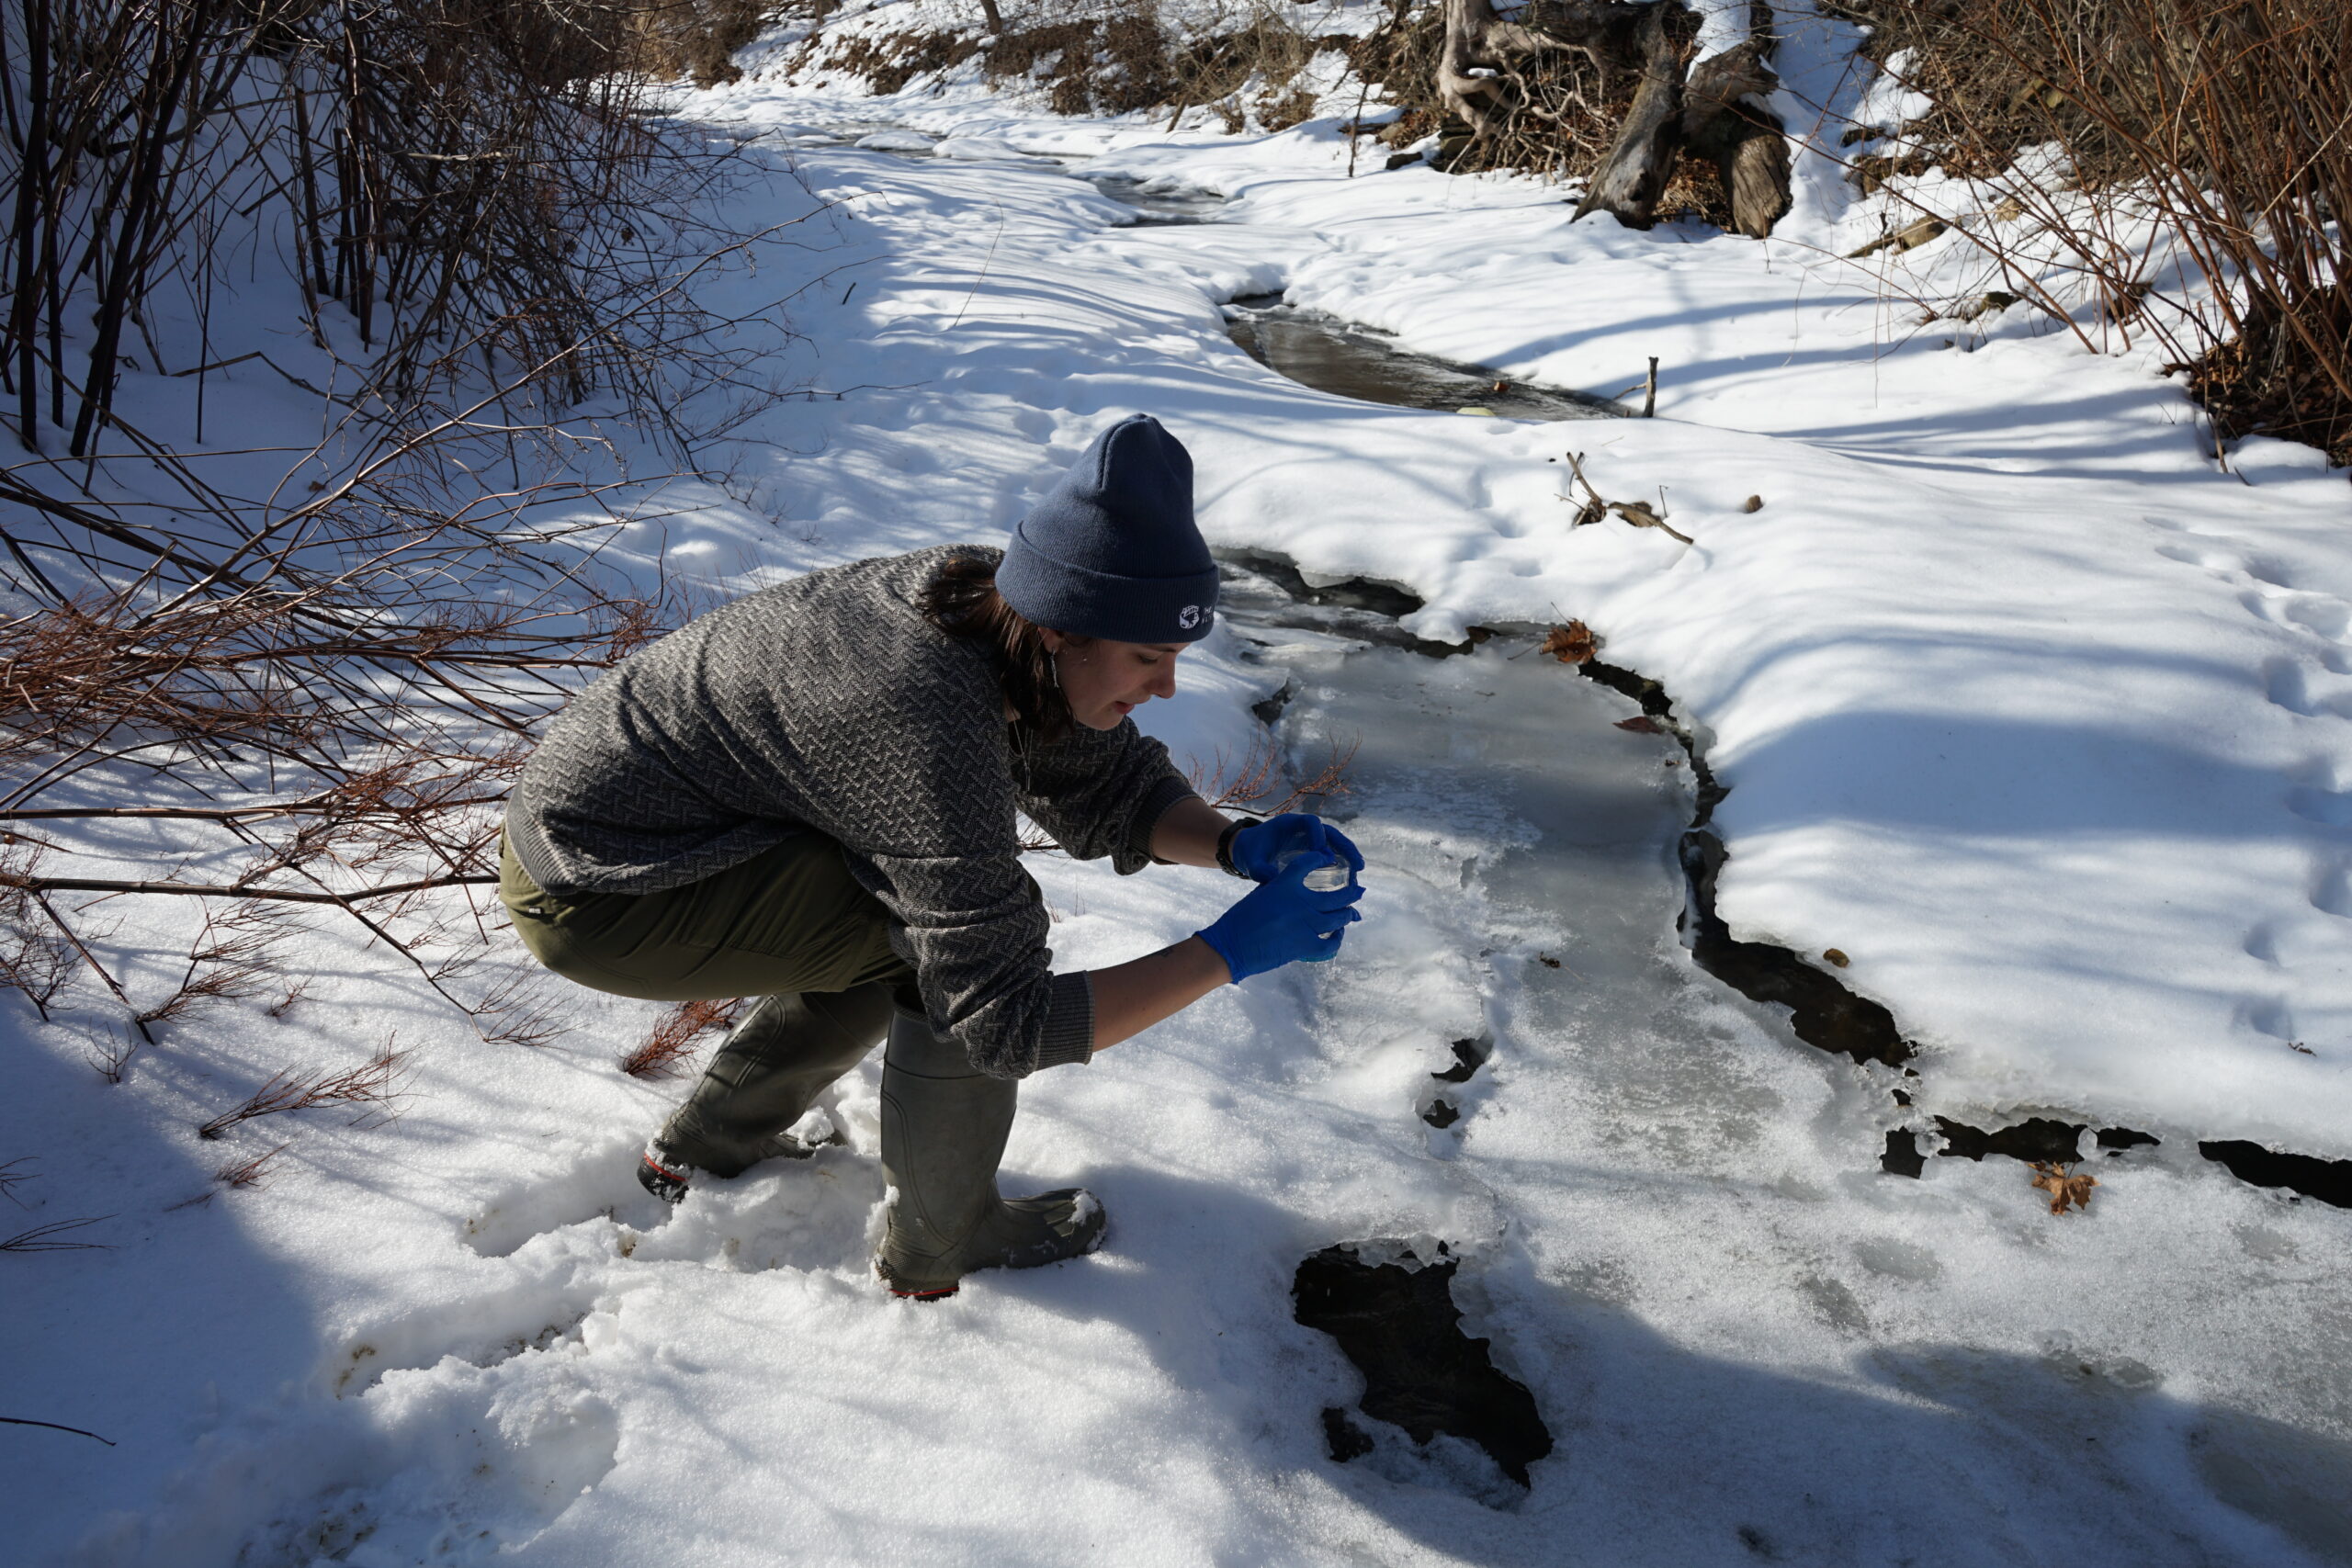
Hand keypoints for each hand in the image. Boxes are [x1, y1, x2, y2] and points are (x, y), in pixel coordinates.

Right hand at [1194, 852, 1365, 982]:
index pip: (1308, 863)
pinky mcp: (1305, 946)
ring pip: (1339, 918)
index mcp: (1284, 884)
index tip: (1328, 858)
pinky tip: (1337, 935)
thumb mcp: (1260, 894)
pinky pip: (1330, 943)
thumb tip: (1297, 890)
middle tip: (1359, 891)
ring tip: (1351, 913)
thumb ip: (1280, 888)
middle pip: (1338, 895)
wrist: (1231, 945)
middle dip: (1352, 893)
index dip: (1320, 858)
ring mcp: (1305, 924)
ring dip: (1347, 915)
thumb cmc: (1240, 920)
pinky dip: (1337, 939)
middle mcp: (1299, 901)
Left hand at [1227, 813, 1364, 884]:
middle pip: (1329, 832)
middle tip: (1356, 864)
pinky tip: (1350, 875)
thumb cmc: (1251, 853)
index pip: (1311, 822)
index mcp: (1289, 823)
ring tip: (1359, 870)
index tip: (1323, 855)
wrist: (1249, 852)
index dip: (1319, 836)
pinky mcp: (1313, 849)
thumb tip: (1273, 880)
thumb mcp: (1252, 862)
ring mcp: (1310, 838)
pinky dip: (1342, 861)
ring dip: (1348, 853)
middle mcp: (1303, 828)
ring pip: (1334, 842)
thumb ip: (1259, 870)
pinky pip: (1331, 851)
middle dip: (1344, 846)